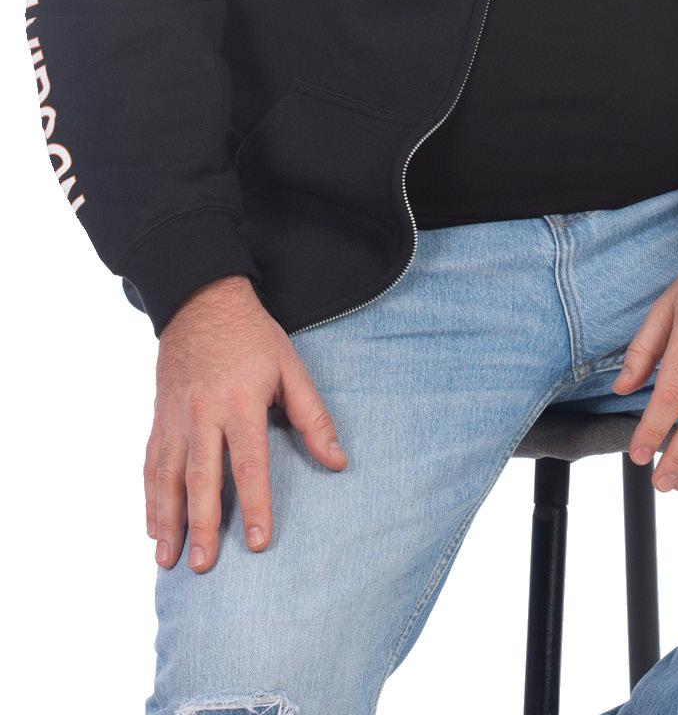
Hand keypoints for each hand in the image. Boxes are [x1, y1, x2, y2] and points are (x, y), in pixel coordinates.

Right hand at [145, 274, 348, 573]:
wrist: (201, 301)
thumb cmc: (253, 338)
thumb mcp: (291, 368)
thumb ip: (312, 416)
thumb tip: (337, 460)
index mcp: (240, 403)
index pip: (249, 463)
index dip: (255, 504)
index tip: (257, 541)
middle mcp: (202, 414)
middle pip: (201, 478)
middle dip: (202, 524)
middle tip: (203, 566)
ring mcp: (175, 417)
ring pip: (167, 477)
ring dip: (168, 521)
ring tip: (168, 561)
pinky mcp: (159, 417)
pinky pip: (151, 464)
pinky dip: (150, 499)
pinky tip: (153, 528)